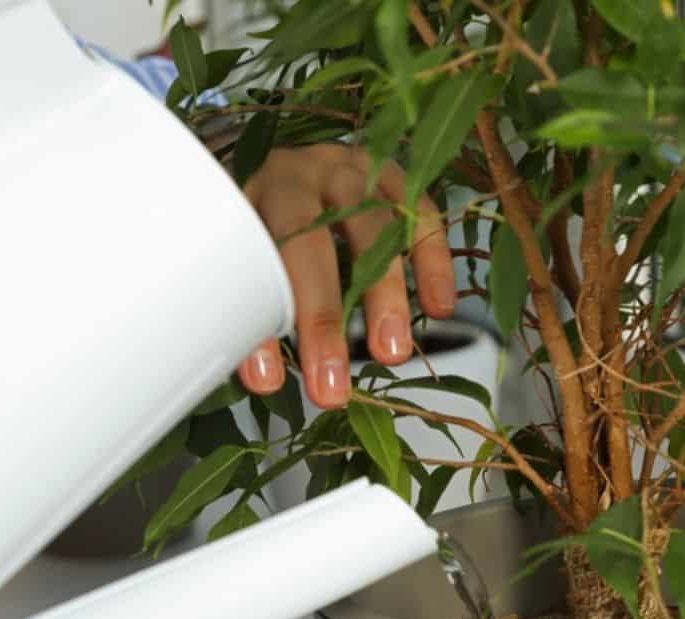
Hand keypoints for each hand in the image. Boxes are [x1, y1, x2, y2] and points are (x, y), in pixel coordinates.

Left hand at [239, 145, 456, 408]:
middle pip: (310, 240)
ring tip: (392, 353)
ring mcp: (351, 170)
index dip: (260, 325)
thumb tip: (262, 376)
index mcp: (250, 195)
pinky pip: (420, 215)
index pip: (252, 260)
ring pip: (371, 228)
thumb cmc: (269, 225)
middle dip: (322, 317)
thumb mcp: (245, 254)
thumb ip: (250, 305)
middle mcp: (301, 173)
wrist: (299, 170)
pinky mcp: (393, 176)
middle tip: (332, 383)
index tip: (268, 381)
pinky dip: (432, 262)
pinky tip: (439, 307)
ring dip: (384, 295)